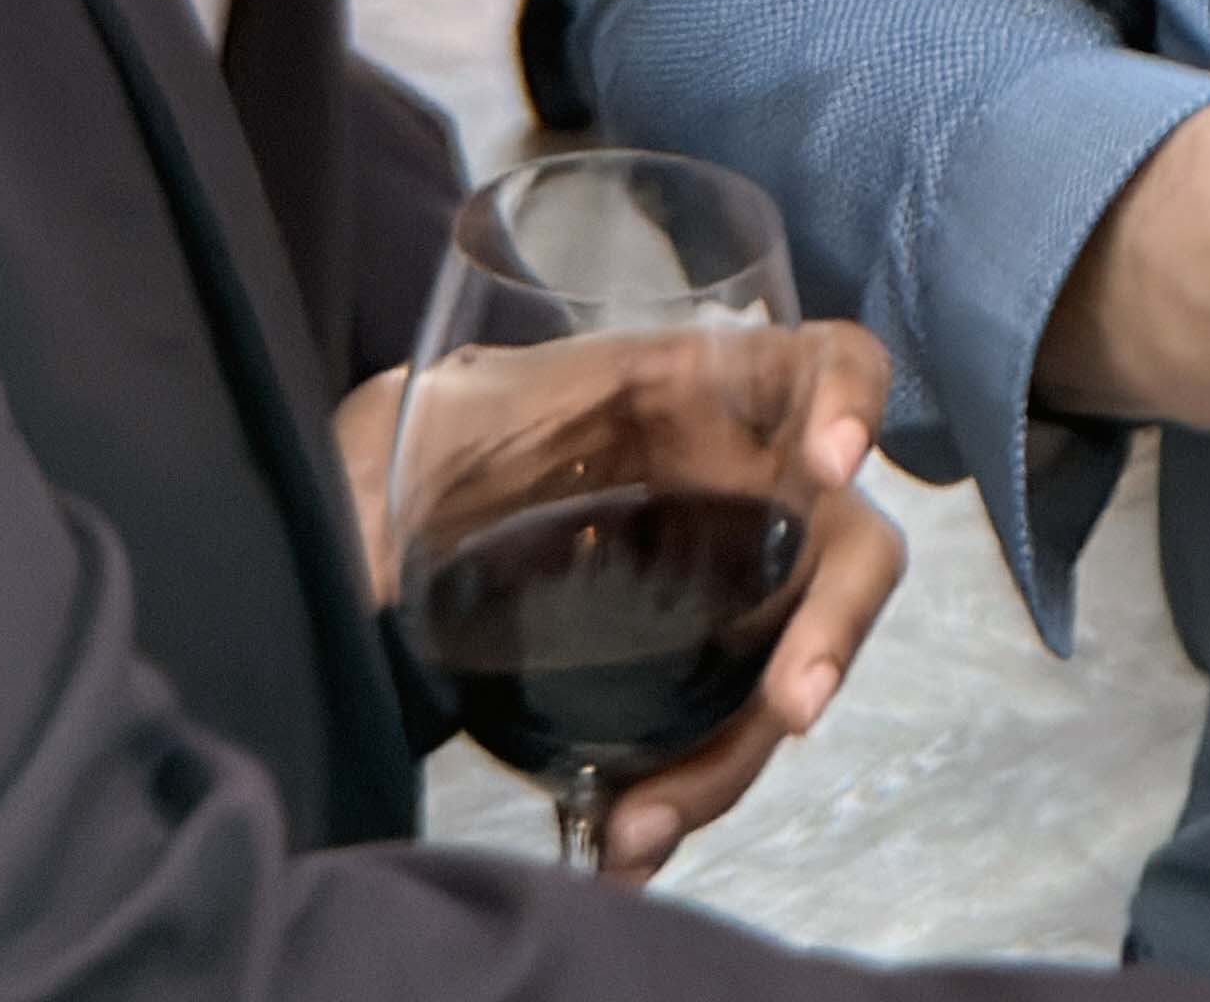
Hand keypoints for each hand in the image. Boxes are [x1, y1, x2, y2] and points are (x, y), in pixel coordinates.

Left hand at [331, 315, 920, 878]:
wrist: (388, 525)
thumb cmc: (416, 451)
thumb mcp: (402, 432)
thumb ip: (382, 474)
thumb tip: (359, 558)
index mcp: (688, 396)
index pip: (818, 365)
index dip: (850, 402)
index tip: (830, 463)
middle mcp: (736, 490)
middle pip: (844, 548)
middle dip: (831, 630)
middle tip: (789, 709)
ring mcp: (725, 585)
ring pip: (787, 664)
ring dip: (738, 754)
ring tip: (642, 826)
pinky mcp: (692, 668)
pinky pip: (726, 731)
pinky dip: (690, 792)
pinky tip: (623, 845)